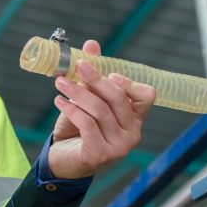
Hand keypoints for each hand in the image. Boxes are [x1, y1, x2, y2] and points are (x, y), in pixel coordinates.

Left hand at [48, 40, 155, 179]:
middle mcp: (133, 134)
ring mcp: (119, 147)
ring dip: (78, 92)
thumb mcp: (87, 99)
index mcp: (136, 119)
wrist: (64, 162)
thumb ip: (93, 74)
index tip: (108, 73)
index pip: (147, 95)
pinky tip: (59, 101)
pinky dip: (71, 109)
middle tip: (78, 66)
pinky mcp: (100, 155)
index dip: (129, 82)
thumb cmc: (80, 129)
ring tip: (60, 82)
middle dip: (96, 79)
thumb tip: (91, 44)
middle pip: (118, 98)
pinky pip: (87, 124)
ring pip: (100, 110)